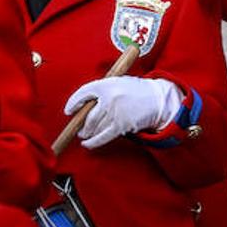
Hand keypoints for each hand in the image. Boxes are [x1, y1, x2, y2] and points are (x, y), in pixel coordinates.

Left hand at [65, 76, 182, 147]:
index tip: (69, 111)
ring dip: (87, 133)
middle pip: (88, 116)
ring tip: (84, 134)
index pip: (83, 92)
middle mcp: (110, 98)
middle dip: (81, 124)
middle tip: (79, 128)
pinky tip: (87, 144)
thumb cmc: (136, 90)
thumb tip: (82, 105)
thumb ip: (100, 90)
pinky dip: (93, 142)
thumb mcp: (117, 82)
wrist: (158, 98)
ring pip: (95, 127)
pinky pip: (103, 136)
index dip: (73, 103)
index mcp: (107, 84)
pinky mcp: (122, 125)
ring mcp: (116, 112)